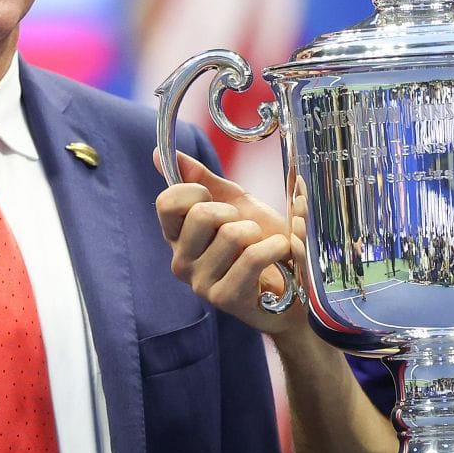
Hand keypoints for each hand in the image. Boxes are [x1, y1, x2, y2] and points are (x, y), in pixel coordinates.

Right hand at [154, 149, 303, 335]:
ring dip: (259, 234)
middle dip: (234, 214)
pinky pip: (252, 256)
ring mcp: (200, 283)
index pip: (167, 202)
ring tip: (262, 247)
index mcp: (177, 237)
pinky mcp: (225, 298)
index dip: (197, 191)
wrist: (293, 285)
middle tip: (246, 230)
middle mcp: (181, 262)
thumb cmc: (260, 243)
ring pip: (232, 235)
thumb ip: (200, 179)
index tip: (216, 201)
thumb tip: (160, 154)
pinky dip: (276, 248)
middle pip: (201, 214)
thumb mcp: (233, 203)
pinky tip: (278, 256)